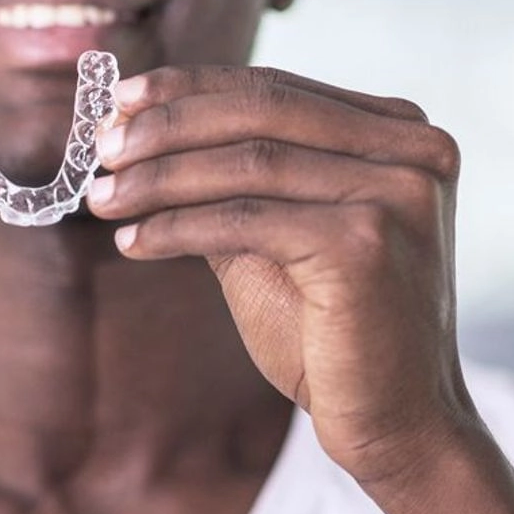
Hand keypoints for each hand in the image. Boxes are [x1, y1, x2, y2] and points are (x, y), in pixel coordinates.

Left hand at [89, 65, 468, 487]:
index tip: (120, 98)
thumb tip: (133, 126)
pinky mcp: (366, 243)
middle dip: (167, 125)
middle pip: (260, 111)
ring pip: (247, 163)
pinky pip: (245, 219)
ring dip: (158, 178)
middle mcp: (411, 148)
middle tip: (102, 146)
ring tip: (102, 197)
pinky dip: (177, 227)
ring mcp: (395, 192)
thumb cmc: (330, 327)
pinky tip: (133, 241)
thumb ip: (224, 177)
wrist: (398, 426)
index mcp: (398, 130)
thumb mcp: (273, 232)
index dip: (190, 88)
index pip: (274, 88)